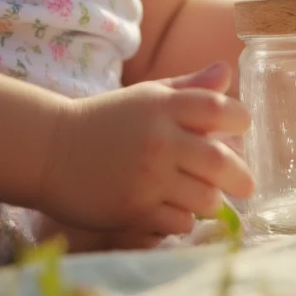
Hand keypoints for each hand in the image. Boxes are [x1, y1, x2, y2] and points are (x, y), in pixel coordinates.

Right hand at [38, 61, 253, 240]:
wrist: (50, 150)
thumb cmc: (107, 119)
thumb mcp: (147, 96)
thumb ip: (189, 87)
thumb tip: (226, 73)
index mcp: (164, 105)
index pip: (219, 108)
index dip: (240, 119)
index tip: (241, 129)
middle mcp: (159, 139)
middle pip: (220, 160)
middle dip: (240, 176)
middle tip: (245, 185)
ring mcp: (146, 176)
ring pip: (204, 198)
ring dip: (212, 201)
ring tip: (208, 198)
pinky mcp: (133, 209)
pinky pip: (178, 222)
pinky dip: (184, 220)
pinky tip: (175, 210)